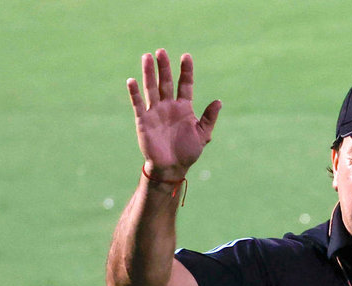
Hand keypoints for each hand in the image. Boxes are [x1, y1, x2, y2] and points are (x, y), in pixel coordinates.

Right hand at [127, 48, 220, 180]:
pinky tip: (132, 80)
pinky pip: (139, 104)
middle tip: (161, 51)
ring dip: (149, 73)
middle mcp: (169, 106)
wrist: (172, 168)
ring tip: (147, 57)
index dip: (186, 71)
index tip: (186, 56)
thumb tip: (219, 101)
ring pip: (152, 88)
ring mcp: (155, 112)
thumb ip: (209, 118)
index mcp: (184, 108)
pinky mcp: (144, 120)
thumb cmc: (188, 152)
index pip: (185, 84)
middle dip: (164, 67)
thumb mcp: (203, 135)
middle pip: (166, 82)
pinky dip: (135, 93)